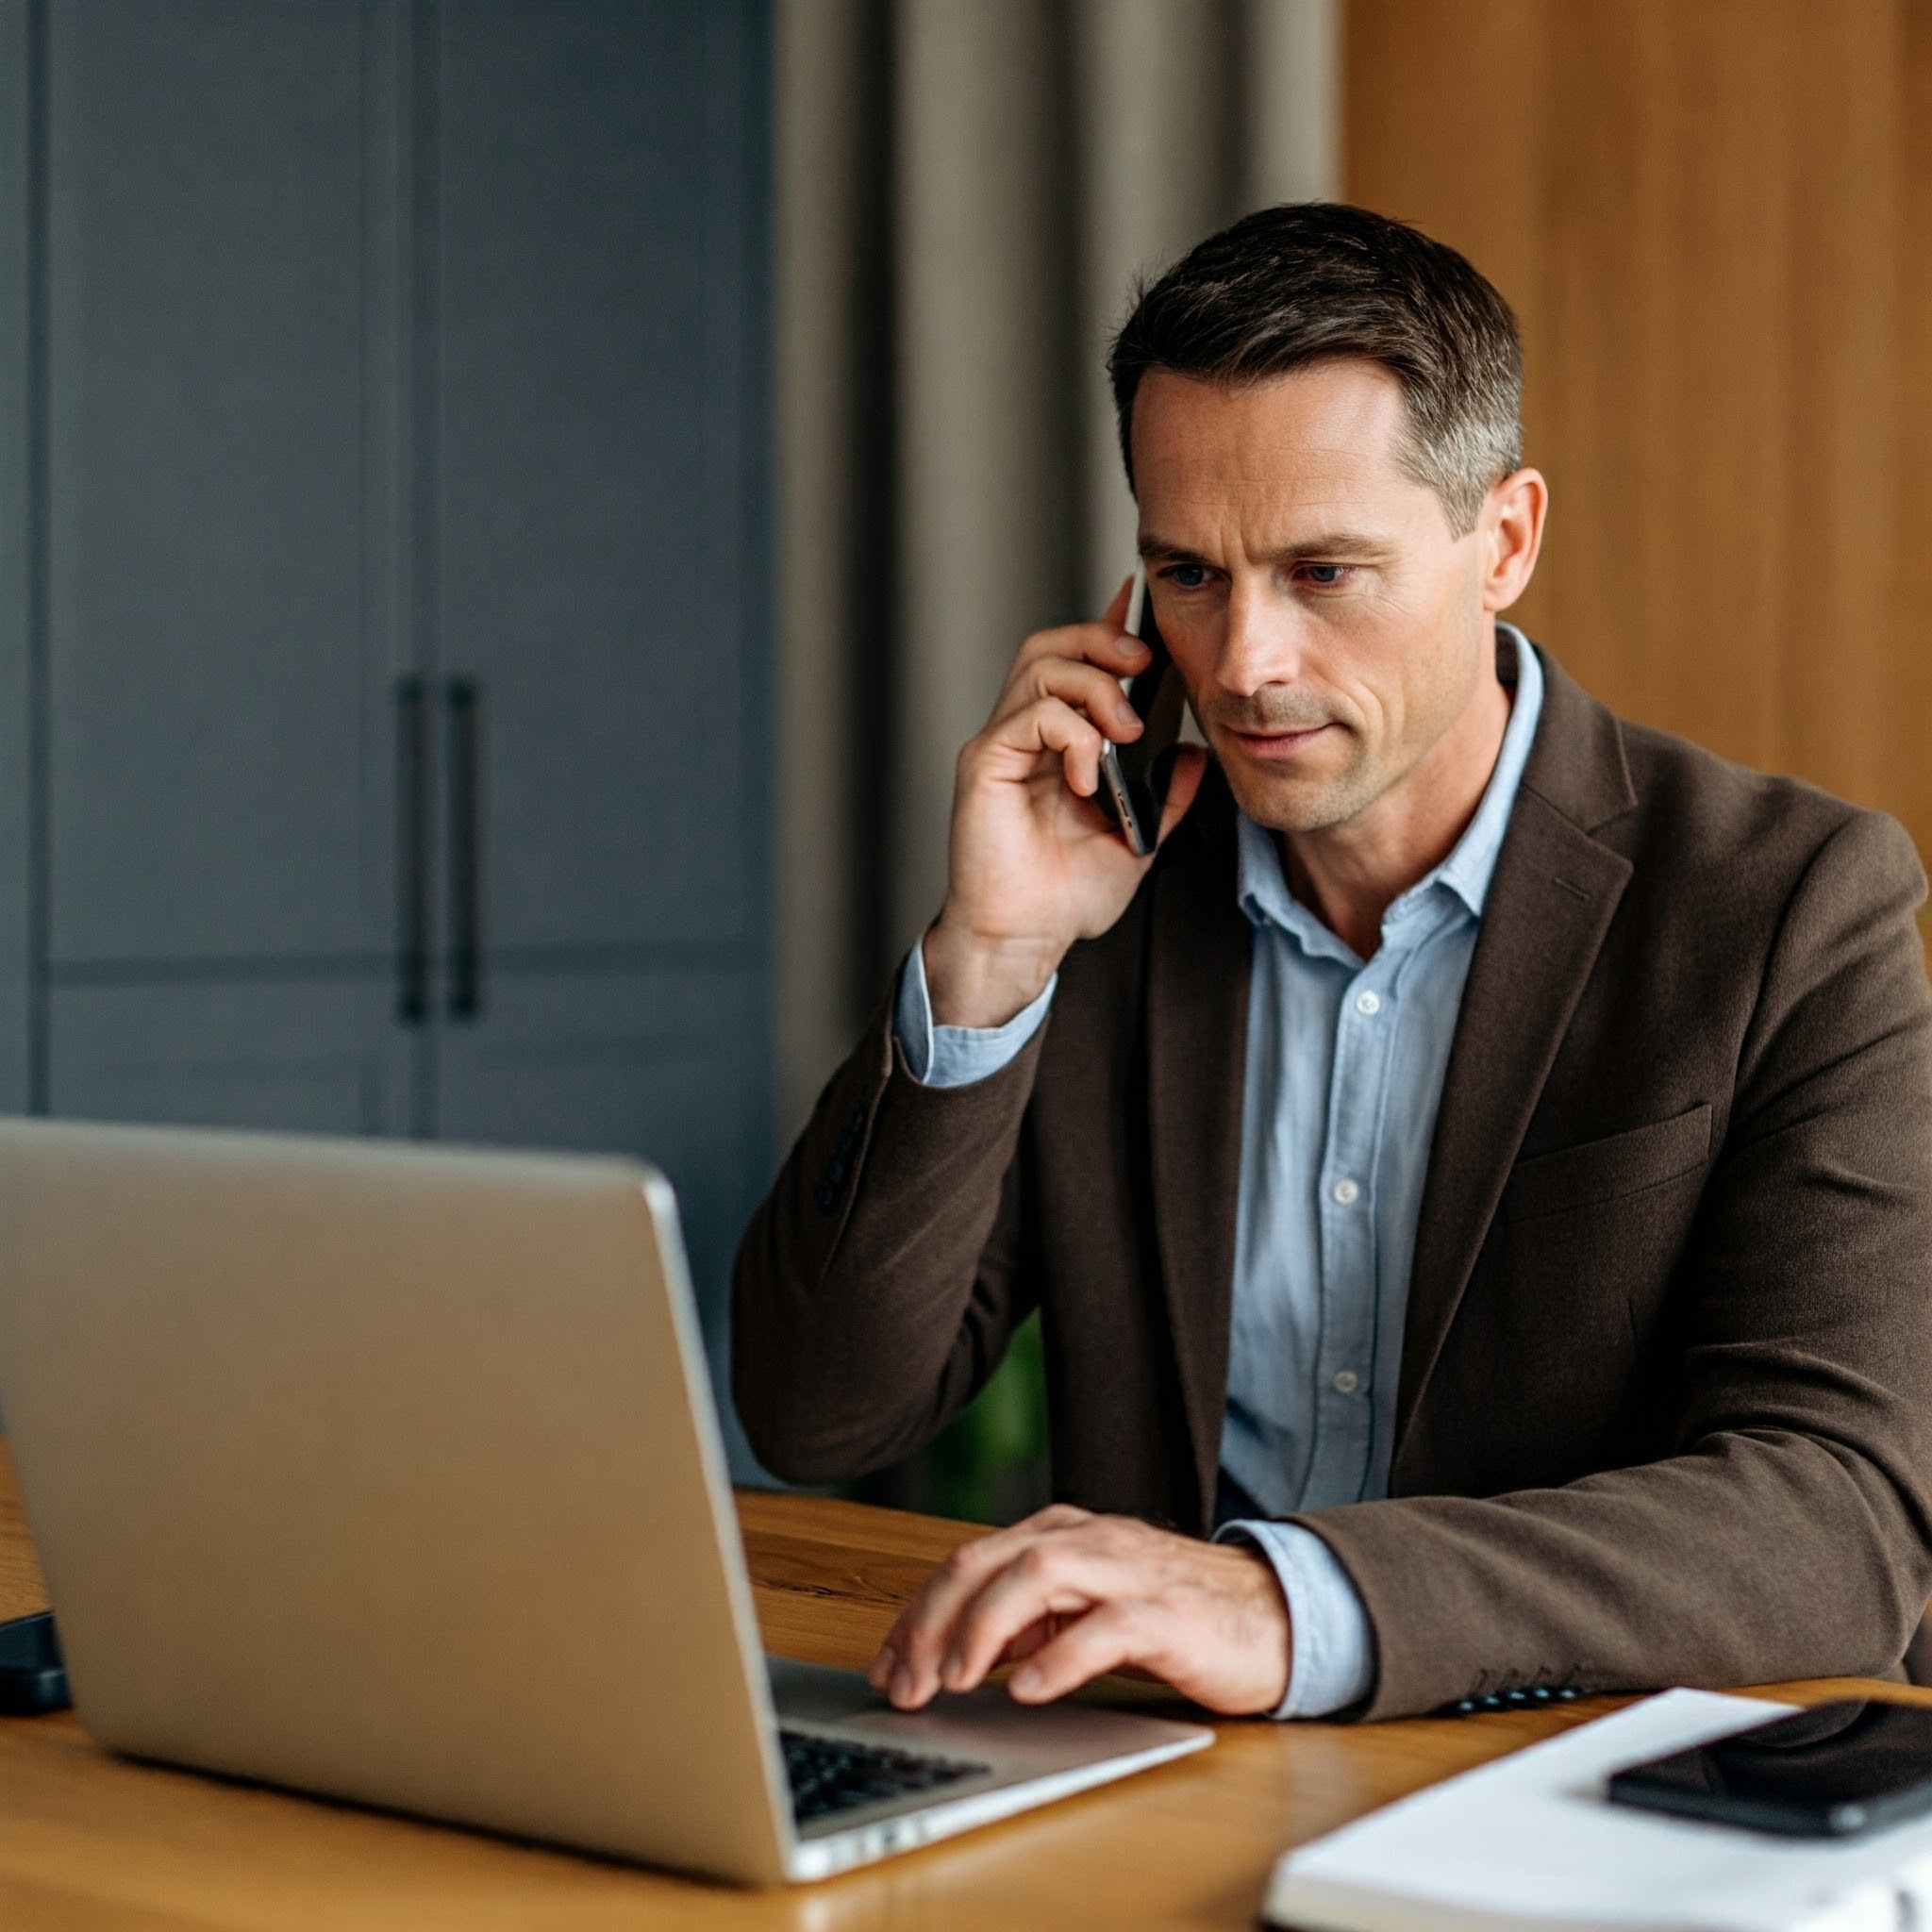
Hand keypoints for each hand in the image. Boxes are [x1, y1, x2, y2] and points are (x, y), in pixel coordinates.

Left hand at [867, 1504, 1290, 1715]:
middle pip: (987, 1561)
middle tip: (903, 1682)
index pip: (967, 1561)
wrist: (1275, 1617)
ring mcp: (1127, 1572)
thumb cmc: (1175, 1615)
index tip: (885, 1666)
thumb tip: (956, 1651)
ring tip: (952, 1678)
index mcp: (1060, 1534)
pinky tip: (1027, 1689)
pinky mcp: (1167, 1613)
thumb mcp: (1085, 1610)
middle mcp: (1087, 1540)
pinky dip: (1060, 1656)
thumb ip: (1028, 1617)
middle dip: (932, 1621)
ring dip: (983, 1628)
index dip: (917, 1613)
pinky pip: (1105, 1626)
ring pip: (1037, 1574)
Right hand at [922, 580, 1206, 1028]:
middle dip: (1102, 640)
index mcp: (1057, 743)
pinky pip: (1029, 717)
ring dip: (1094, 686)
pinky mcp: (984, 765)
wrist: (1023, 941)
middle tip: (1144, 667)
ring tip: (1123, 732)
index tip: (1143, 606)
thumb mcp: (1137, 840)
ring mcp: (1001, 745)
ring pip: (1040, 666)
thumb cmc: (1065, 896)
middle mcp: (1023, 733)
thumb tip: (1196, 755)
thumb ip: (1165, 796)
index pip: (1078, 662)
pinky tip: (1087, 774)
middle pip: (1051, 644)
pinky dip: (1071, 735)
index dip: (1108, 626)